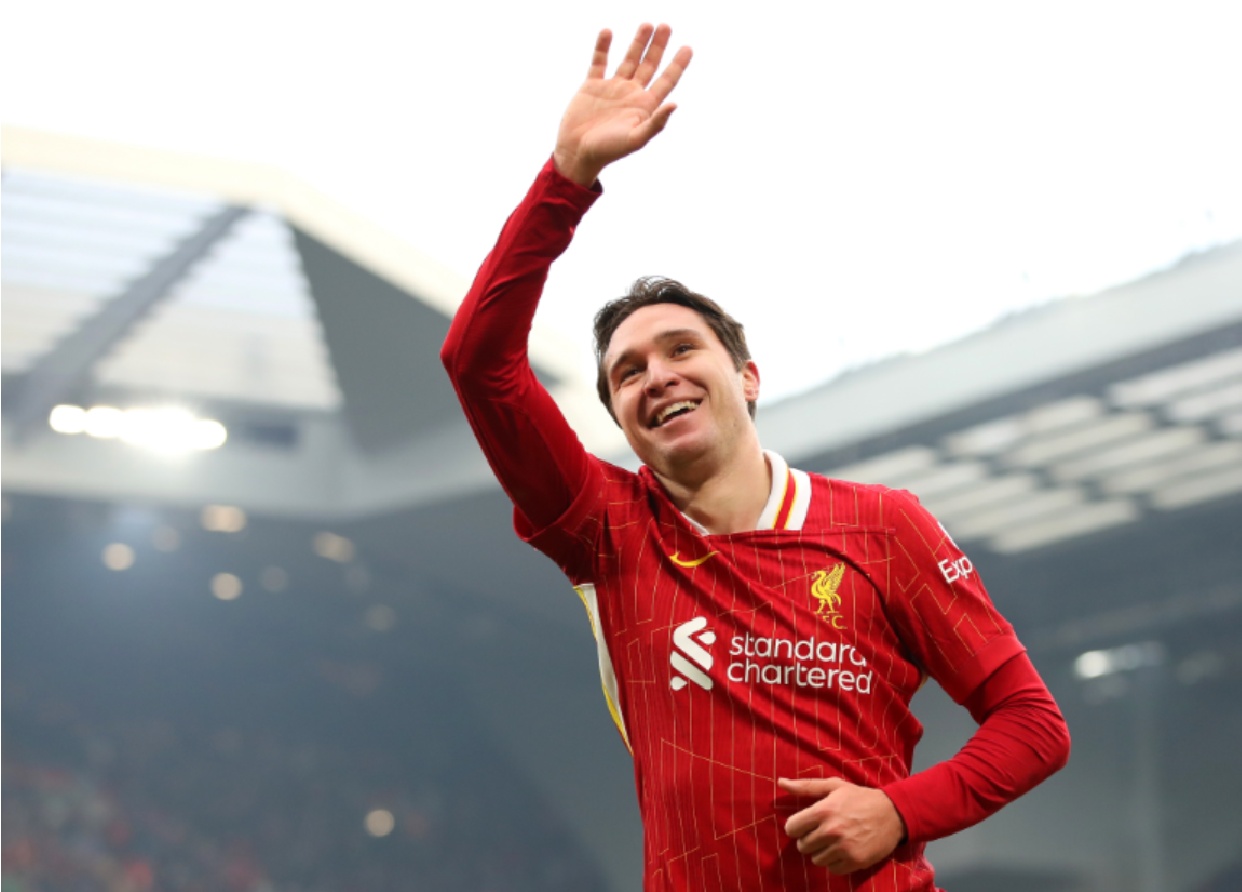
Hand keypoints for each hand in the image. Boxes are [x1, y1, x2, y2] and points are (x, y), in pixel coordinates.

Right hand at [554, 23, 692, 186]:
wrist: (577, 153)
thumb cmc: (608, 151)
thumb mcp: (635, 139)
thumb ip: (656, 123)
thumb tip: (675, 104)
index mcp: (645, 106)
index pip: (666, 81)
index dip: (677, 64)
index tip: (688, 48)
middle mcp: (631, 93)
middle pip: (649, 64)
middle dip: (658, 46)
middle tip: (666, 26)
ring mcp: (612, 88)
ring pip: (628, 59)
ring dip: (637, 42)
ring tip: (647, 24)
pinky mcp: (592, 85)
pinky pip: (599, 61)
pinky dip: (603, 47)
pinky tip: (607, 32)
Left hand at [778, 777, 905, 874]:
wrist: (892, 814)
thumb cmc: (859, 797)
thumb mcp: (833, 786)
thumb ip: (805, 786)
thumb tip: (780, 782)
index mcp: (823, 811)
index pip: (792, 827)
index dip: (795, 827)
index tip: (803, 825)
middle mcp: (831, 831)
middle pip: (802, 846)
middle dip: (808, 840)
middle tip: (820, 833)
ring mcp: (843, 848)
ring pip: (816, 860)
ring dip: (821, 852)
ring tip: (833, 841)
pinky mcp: (855, 861)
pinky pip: (832, 869)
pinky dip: (834, 862)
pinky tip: (842, 850)